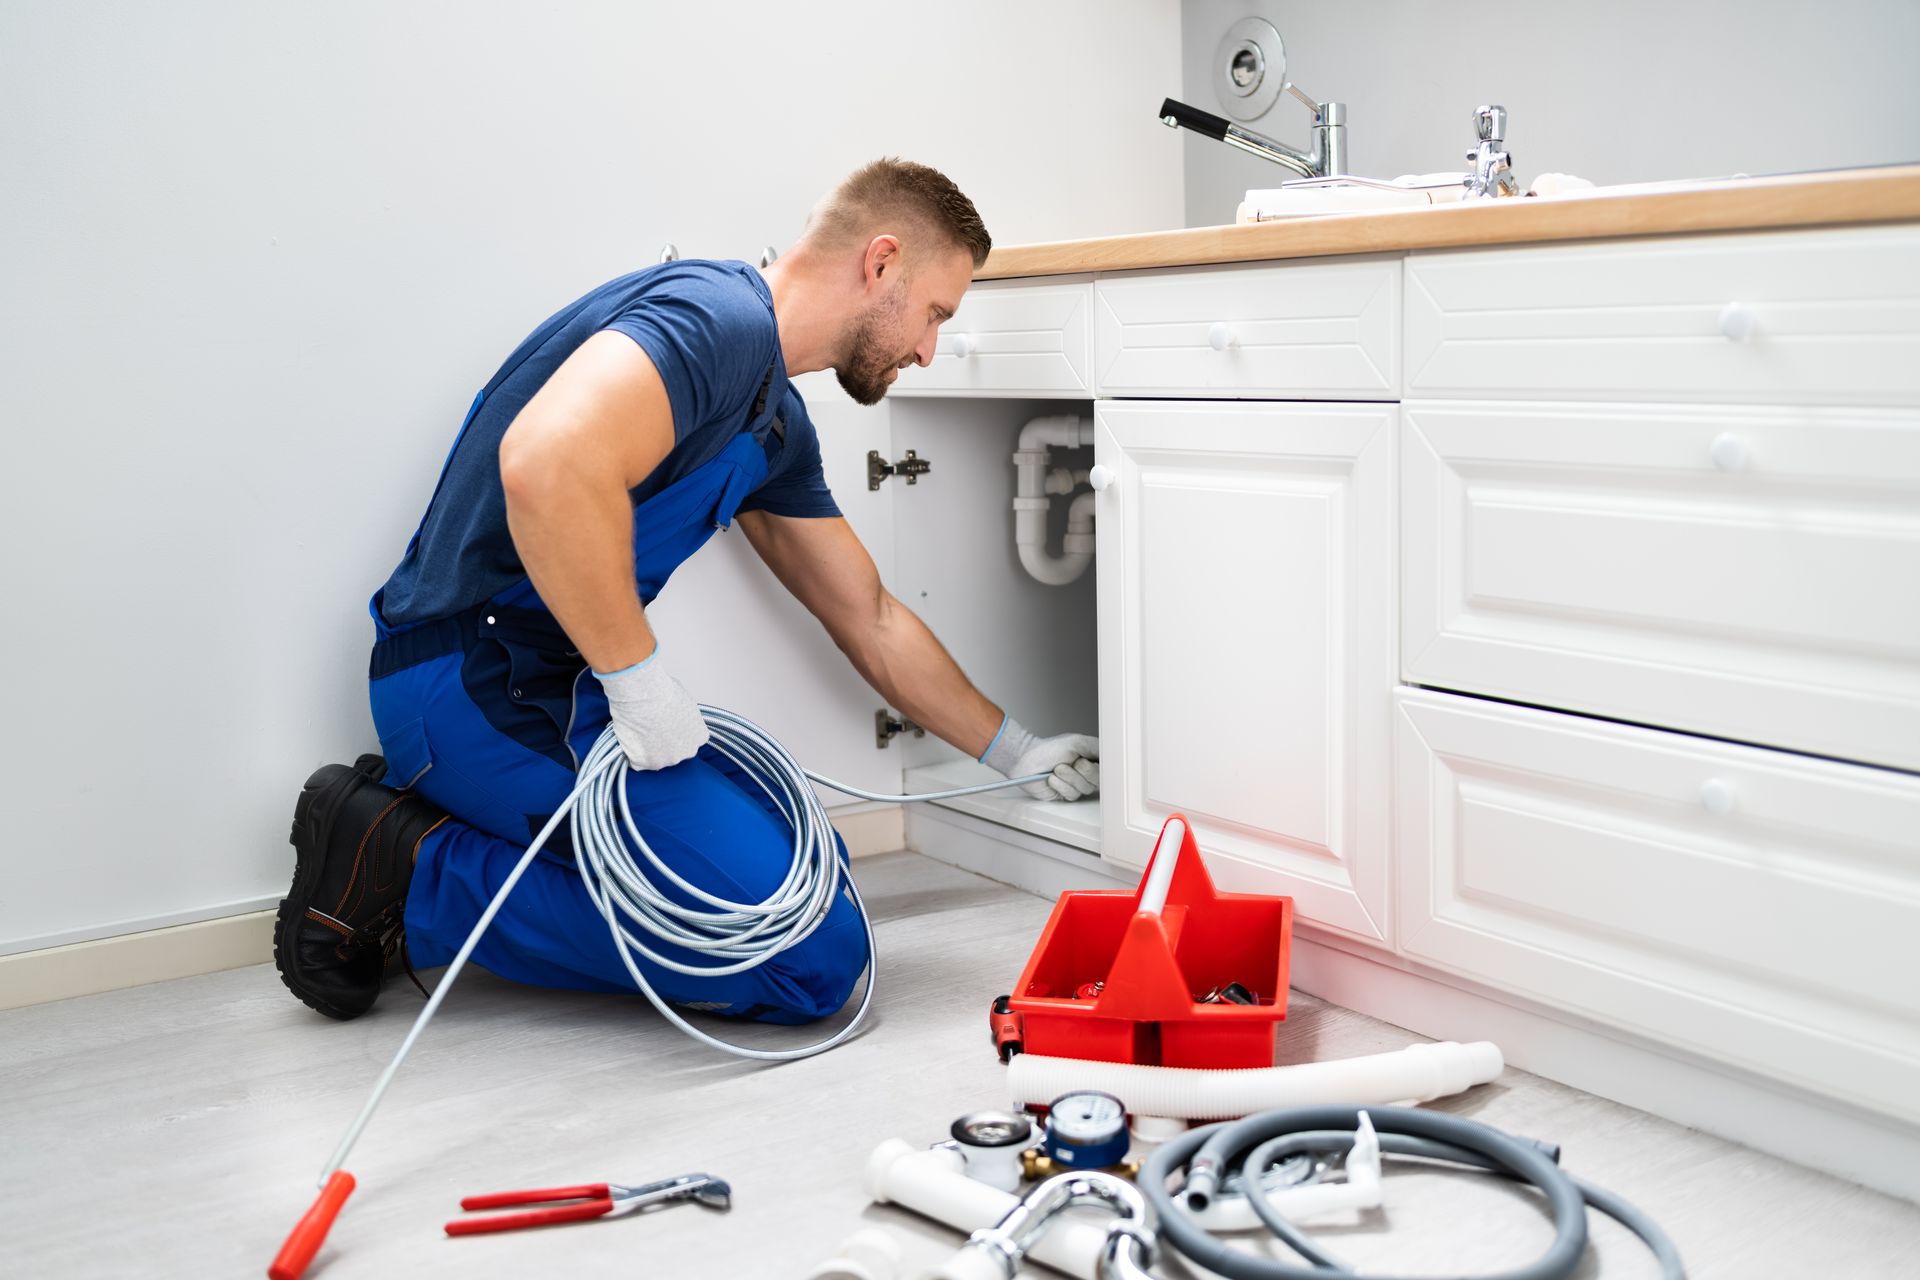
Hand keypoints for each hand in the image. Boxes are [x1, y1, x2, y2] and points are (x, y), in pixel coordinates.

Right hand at [593, 647, 708, 770]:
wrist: (641, 694)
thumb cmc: (661, 691)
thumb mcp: (684, 700)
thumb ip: (684, 716)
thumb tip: (674, 714)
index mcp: (699, 736)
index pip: (690, 740)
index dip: (677, 733)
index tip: (667, 726)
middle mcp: (686, 752)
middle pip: (675, 752)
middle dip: (664, 743)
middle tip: (651, 727)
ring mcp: (665, 761)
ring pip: (655, 758)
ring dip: (647, 748)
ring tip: (639, 729)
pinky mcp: (643, 764)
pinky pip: (637, 761)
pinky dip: (631, 752)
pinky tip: (630, 736)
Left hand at [981, 714, 1099, 801]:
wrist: (1027, 760)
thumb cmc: (1048, 749)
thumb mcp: (1076, 742)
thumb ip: (1097, 747)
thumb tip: (1113, 751)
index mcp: (1091, 758)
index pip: (1107, 766)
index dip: (1101, 766)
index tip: (1093, 761)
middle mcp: (1086, 772)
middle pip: (1098, 780)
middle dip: (1083, 771)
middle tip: (1073, 762)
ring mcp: (1076, 784)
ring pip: (1085, 788)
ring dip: (1069, 777)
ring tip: (1057, 769)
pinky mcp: (1066, 795)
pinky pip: (1072, 794)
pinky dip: (1060, 785)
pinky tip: (1052, 778)